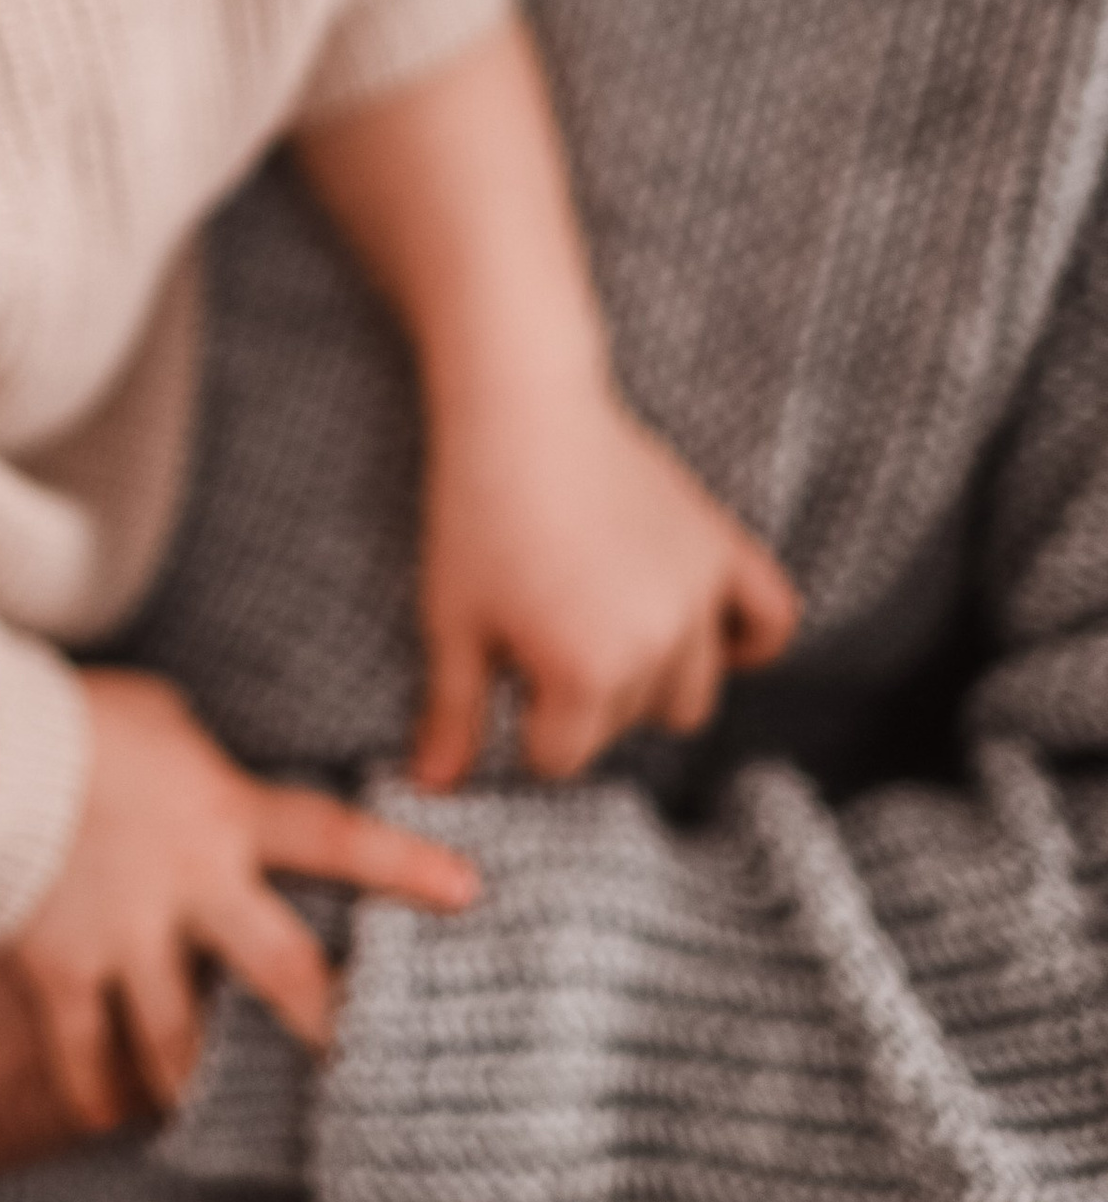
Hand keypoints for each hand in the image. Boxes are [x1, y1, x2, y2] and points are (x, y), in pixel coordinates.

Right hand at [9, 669, 481, 1130]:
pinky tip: (111, 1119)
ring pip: (180, 1039)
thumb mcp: (157, 717)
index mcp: (224, 813)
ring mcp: (125, 938)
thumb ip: (196, 762)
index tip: (469, 893)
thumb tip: (204, 773)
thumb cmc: (68, 713)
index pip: (334, 839)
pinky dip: (96, 1092)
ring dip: (203, 1084)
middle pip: (282, 971)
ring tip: (223, 1119)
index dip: (404, 866)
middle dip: (332, 1025)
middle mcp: (191, 887)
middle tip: (371, 1076)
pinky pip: (82, 1054)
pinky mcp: (59, 969)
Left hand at [414, 386, 802, 788]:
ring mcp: (699, 598)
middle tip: (537, 636)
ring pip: (690, 694)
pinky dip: (748, 639)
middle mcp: (657, 647)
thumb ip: (453, 714)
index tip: (500, 677)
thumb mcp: (451, 620)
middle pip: (624, 726)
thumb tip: (431, 793)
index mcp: (585, 674)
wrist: (521, 408)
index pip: (560, 758)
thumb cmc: (474, 515)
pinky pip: (770, 620)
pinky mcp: (723, 550)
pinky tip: (705, 636)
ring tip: (596, 629)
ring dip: (647, 681)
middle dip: (576, 701)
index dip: (521, 725)